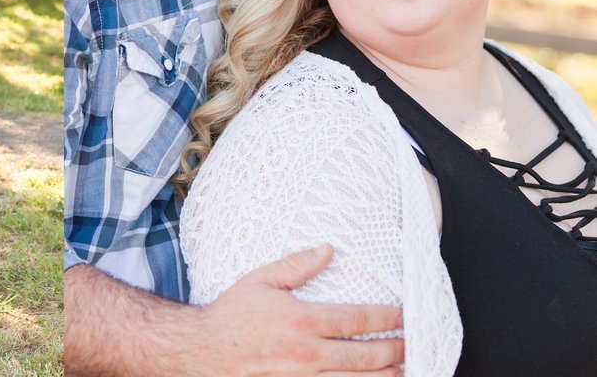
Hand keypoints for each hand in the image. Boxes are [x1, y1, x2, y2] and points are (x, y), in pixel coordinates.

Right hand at [201, 245, 403, 375]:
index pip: (358, 319)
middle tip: (411, 343)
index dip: (387, 318)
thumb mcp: (261, 280)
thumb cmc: (232, 315)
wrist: (204, 352)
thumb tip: (328, 249)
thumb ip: (297, 265)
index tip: (404, 315)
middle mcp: (309, 353)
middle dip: (395, 349)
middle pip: (367, 356)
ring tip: (403, 370)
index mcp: (303, 320)